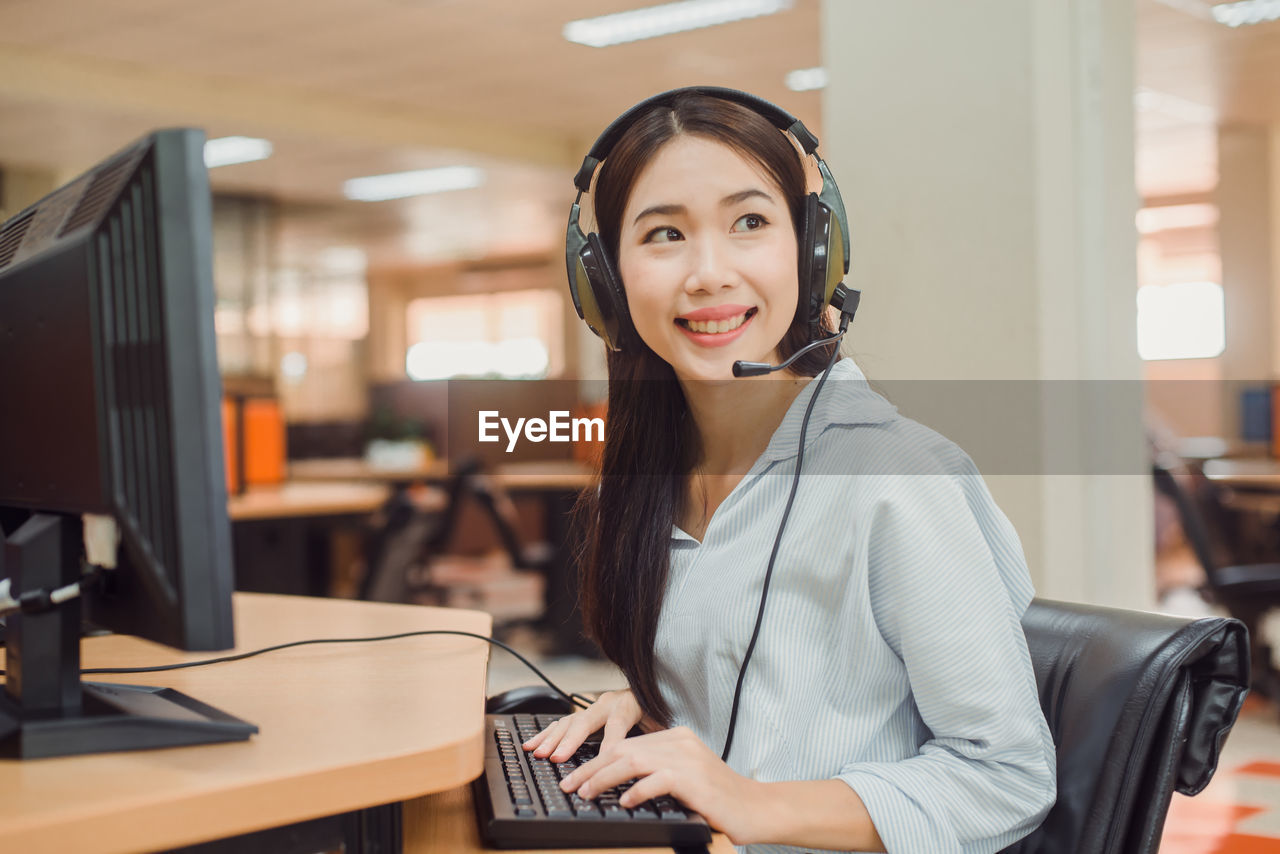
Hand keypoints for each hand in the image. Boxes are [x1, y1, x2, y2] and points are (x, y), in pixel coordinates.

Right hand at [521, 689, 652, 762]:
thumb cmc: (658, 710)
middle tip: (555, 758)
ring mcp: (592, 707)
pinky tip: (531, 743)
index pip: (616, 725)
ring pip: (568, 721)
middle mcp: (607, 703)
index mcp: (628, 705)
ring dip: (551, 739)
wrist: (651, 686)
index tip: (603, 760)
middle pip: (585, 721)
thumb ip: (655, 738)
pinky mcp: (583, 712)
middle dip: (568, 741)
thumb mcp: (661, 722)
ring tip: (538, 753)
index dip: (609, 743)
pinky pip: (561, 723)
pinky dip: (545, 734)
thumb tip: (654, 757)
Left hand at [557, 725, 768, 845]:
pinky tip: (622, 802)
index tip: (575, 777)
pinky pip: (657, 780)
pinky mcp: (695, 780)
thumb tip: (615, 783)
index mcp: (675, 737)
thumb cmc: (719, 799)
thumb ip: (655, 772)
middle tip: (569, 785)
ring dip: (603, 778)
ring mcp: (688, 759)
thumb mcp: (684, 778)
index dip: (596, 760)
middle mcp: (680, 742)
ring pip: (633, 761)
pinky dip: (636, 791)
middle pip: (623, 750)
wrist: (757, 808)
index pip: (626, 744)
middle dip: (590, 768)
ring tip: (584, 793)